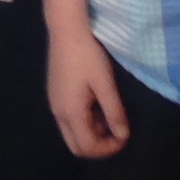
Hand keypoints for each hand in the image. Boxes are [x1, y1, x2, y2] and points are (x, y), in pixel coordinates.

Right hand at [44, 22, 131, 157]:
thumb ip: (114, 112)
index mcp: (71, 113)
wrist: (66, 30)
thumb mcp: (105, 84)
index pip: (88, 147)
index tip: (125, 136)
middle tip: (116, 132)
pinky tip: (96, 103)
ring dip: (92, 132)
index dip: (109, 148)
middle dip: (98, 145)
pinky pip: (69, 119)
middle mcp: (58, 114)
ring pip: (72, 133)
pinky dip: (84, 121)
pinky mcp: (55, 95)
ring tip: (109, 114)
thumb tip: (123, 136)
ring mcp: (54, 104)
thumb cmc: (88, 56)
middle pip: (76, 146)